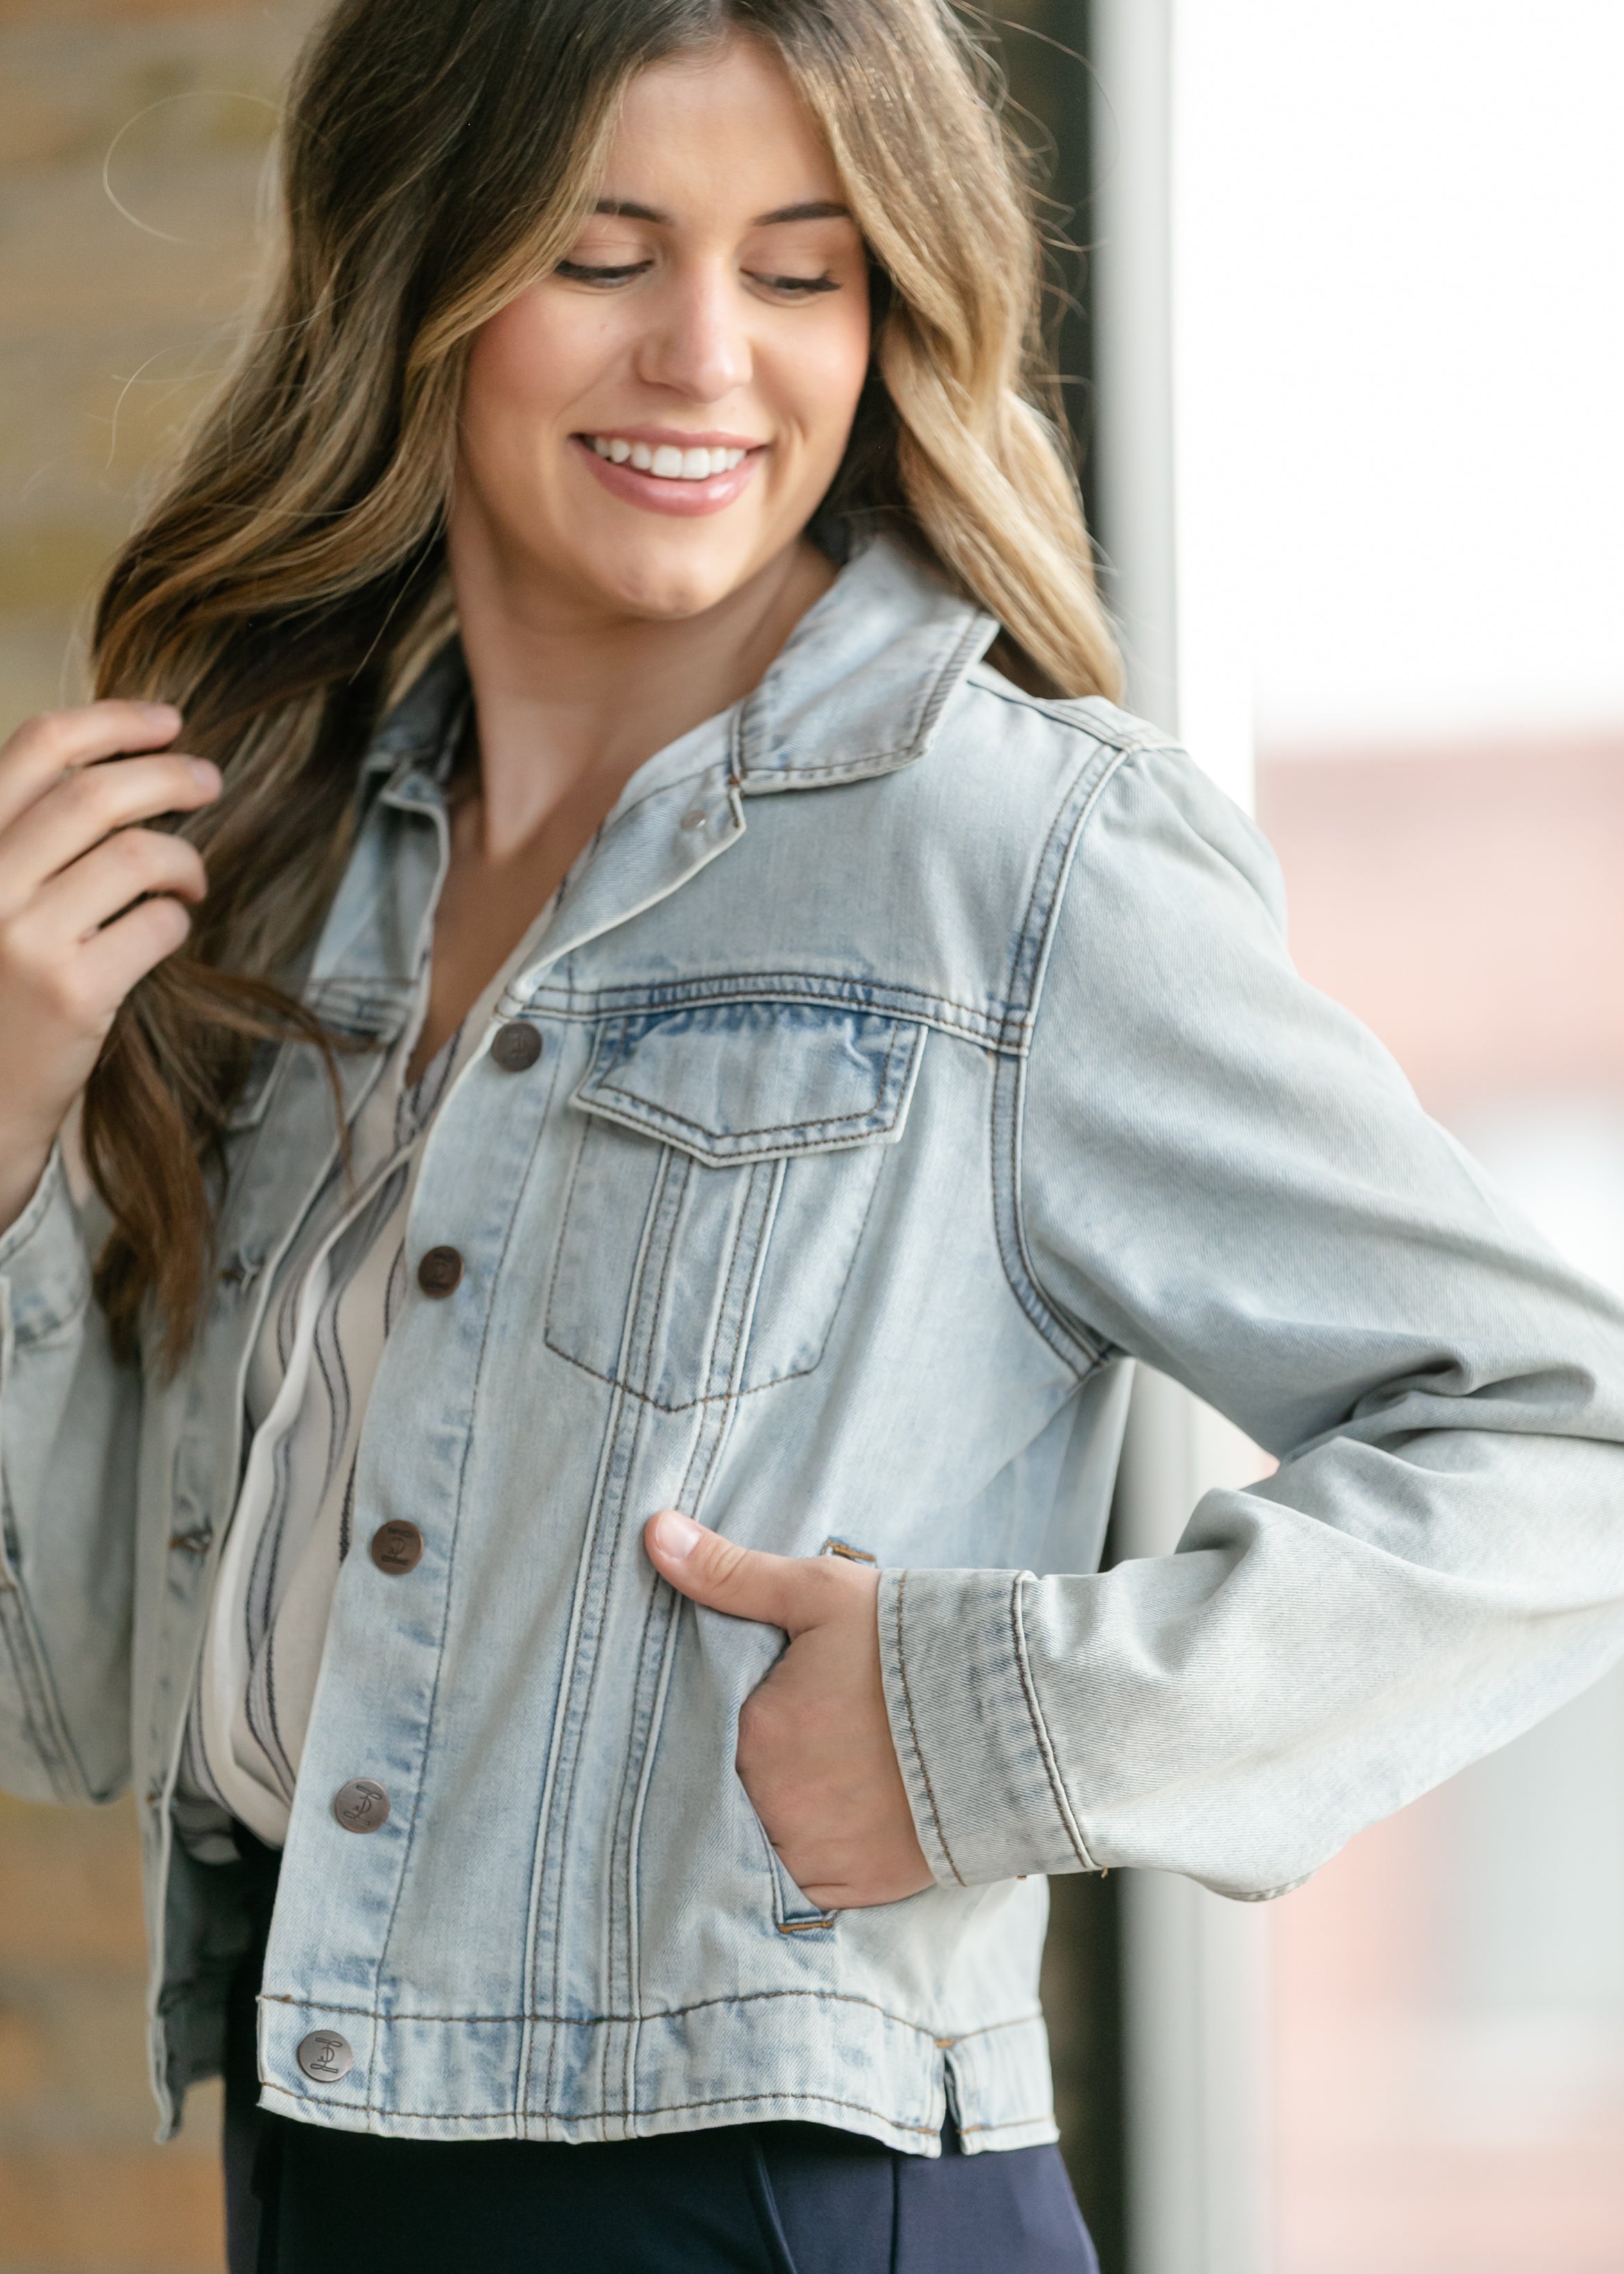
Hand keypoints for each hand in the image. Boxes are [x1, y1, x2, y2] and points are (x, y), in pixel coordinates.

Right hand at [0, 702, 219, 1230]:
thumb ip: (29, 836)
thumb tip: (116, 769)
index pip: (37, 746)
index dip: (113, 721)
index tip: (167, 720)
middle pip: (98, 795)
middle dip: (169, 775)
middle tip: (209, 779)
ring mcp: (25, 936)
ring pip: (138, 856)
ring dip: (184, 860)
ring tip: (191, 880)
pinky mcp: (73, 991)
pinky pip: (156, 925)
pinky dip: (176, 921)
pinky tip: (166, 932)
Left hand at [644, 1509, 932, 1909]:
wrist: (1017, 1713)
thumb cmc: (913, 1642)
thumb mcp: (821, 1592)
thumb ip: (730, 1572)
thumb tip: (654, 1530)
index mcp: (756, 1734)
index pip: (709, 1736)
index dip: (739, 1721)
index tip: (774, 1708)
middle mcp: (774, 1805)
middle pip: (741, 1791)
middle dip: (764, 1770)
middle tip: (811, 1740)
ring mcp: (817, 1853)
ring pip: (771, 1841)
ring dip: (788, 1817)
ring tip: (831, 1780)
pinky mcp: (860, 1888)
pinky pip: (812, 1885)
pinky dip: (821, 1857)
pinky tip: (847, 1819)